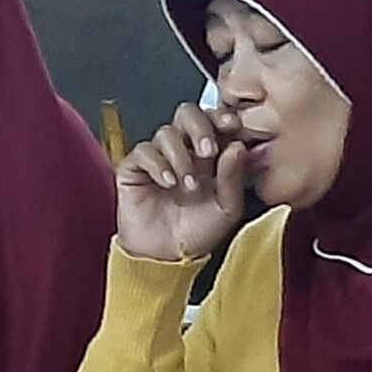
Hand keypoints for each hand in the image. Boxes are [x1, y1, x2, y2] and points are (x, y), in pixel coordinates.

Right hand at [116, 101, 250, 263]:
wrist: (167, 256)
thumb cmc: (197, 233)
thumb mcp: (227, 208)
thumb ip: (233, 177)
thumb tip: (237, 146)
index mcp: (211, 156)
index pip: (215, 121)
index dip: (222, 117)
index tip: (232, 126)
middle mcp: (185, 151)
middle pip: (187, 114)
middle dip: (199, 127)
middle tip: (208, 150)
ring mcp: (159, 158)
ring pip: (166, 132)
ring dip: (180, 156)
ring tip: (187, 184)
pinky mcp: (135, 168)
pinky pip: (143, 151)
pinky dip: (157, 165)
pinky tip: (167, 183)